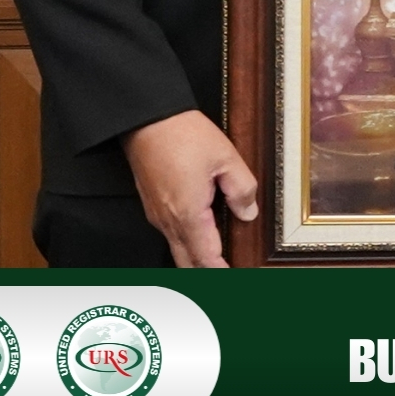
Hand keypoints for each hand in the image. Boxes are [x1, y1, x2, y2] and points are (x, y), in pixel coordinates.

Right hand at [122, 109, 257, 266]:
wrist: (146, 118)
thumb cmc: (181, 134)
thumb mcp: (225, 157)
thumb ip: (242, 189)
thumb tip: (248, 212)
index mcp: (188, 214)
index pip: (207, 259)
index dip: (223, 273)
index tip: (238, 277)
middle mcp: (168, 221)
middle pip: (188, 264)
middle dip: (208, 274)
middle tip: (228, 275)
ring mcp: (157, 214)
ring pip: (177, 250)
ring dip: (197, 259)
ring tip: (218, 261)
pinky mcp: (152, 204)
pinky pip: (170, 234)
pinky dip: (187, 243)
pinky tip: (201, 236)